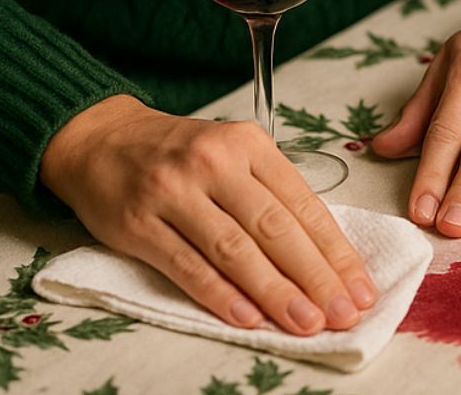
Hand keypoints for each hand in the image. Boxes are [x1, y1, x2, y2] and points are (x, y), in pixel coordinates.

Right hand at [39, 95, 376, 334]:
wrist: (101, 137)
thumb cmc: (179, 153)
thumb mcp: (232, 153)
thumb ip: (271, 193)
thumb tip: (322, 256)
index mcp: (249, 144)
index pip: (303, 203)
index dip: (335, 250)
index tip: (359, 286)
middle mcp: (215, 163)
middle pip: (274, 227)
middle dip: (315, 275)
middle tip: (343, 313)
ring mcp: (174, 192)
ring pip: (234, 249)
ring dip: (275, 292)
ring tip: (306, 322)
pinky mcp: (138, 224)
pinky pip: (186, 265)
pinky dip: (219, 294)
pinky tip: (247, 317)